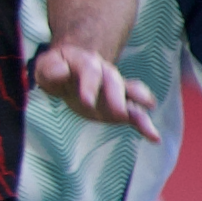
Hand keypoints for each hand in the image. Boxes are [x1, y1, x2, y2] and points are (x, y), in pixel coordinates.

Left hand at [28, 37, 155, 131]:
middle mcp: (106, 74)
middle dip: (117, 97)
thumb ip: (52, 69)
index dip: (89, 86)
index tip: (86, 101)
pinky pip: (136, 114)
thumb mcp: (48, 66)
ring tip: (147, 124)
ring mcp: (117, 90)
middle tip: (118, 113)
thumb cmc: (57, 69)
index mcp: (87, 63)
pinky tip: (154, 138)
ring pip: (132, 95)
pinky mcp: (121, 107)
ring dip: (139, 109)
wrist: (71, 69)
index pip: (90, 71)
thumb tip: (63, 72)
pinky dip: (145, 125)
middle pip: (114, 82)